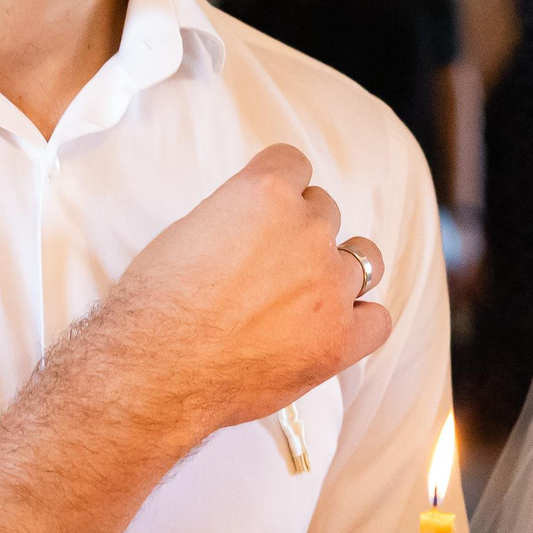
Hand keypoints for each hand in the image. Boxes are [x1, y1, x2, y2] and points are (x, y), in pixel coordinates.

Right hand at [91, 144, 391, 441]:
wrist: (155, 369)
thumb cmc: (156, 304)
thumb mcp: (188, 230)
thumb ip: (236, 217)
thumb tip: (252, 228)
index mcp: (266, 193)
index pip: (294, 163)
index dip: (278, 187)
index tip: (267, 209)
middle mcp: (307, 231)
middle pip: (325, 211)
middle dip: (300, 233)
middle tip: (269, 266)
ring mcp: (329, 286)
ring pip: (363, 258)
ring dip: (338, 269)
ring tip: (308, 293)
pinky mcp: (340, 338)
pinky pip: (377, 319)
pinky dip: (358, 323)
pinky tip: (331, 329)